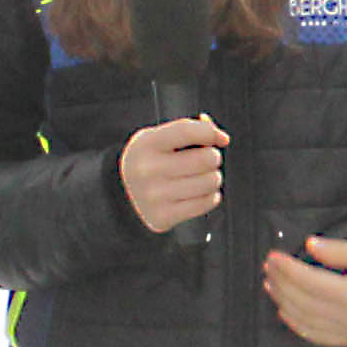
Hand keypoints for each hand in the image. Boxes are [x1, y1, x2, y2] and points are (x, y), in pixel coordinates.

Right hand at [119, 114, 228, 232]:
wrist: (123, 192)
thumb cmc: (155, 158)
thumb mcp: (164, 137)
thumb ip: (194, 130)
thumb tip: (222, 139)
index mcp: (145, 144)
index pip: (187, 131)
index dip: (209, 132)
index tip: (215, 138)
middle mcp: (146, 170)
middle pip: (206, 158)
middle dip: (213, 157)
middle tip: (204, 161)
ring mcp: (153, 196)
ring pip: (211, 181)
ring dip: (213, 178)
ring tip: (201, 177)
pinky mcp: (162, 217)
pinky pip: (207, 202)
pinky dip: (210, 197)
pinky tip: (198, 193)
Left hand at [262, 233, 346, 346]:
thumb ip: (342, 251)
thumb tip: (309, 247)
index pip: (309, 283)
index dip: (287, 270)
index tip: (273, 256)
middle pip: (303, 303)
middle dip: (281, 284)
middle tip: (268, 267)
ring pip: (306, 323)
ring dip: (285, 304)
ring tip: (271, 285)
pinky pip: (319, 338)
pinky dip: (299, 326)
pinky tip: (288, 313)